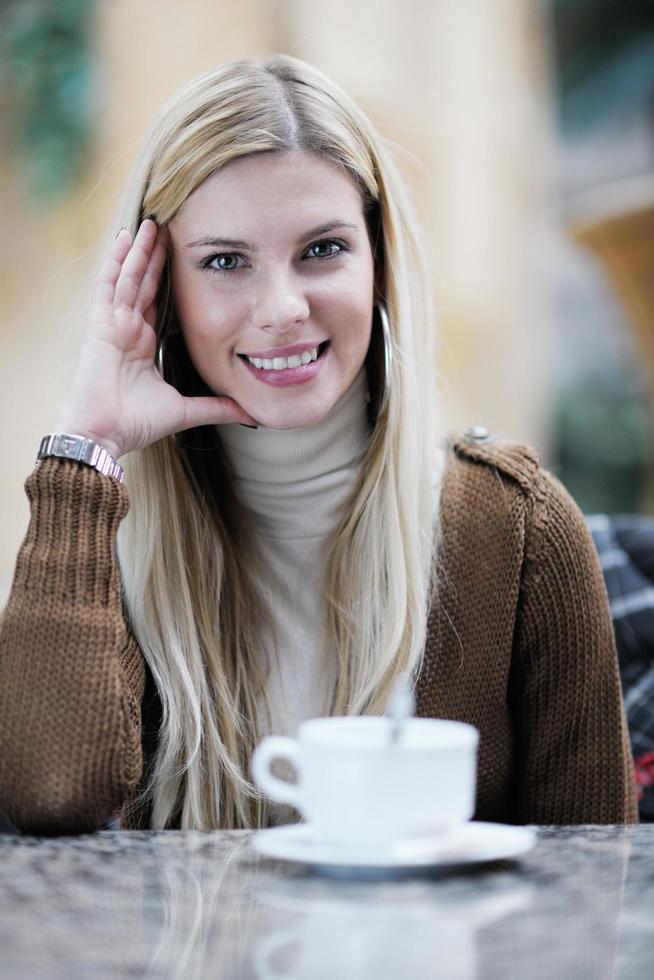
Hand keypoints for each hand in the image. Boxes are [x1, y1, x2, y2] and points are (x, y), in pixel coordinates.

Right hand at [55, 219, 255, 459]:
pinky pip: (109, 285)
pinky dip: (117, 261)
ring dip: (140, 251)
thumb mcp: (185, 410)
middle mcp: (128, 331)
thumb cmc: (136, 425)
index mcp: (144, 346)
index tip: (184, 258)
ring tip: (152, 223)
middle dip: (157, 256)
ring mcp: (113, 325)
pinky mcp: (101, 325)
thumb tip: (249, 412)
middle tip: (170, 227)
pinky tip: (126, 237)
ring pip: (129, 278)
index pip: (159, 303)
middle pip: (145, 284)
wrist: (105, 435)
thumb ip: (215, 407)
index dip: (169, 279)